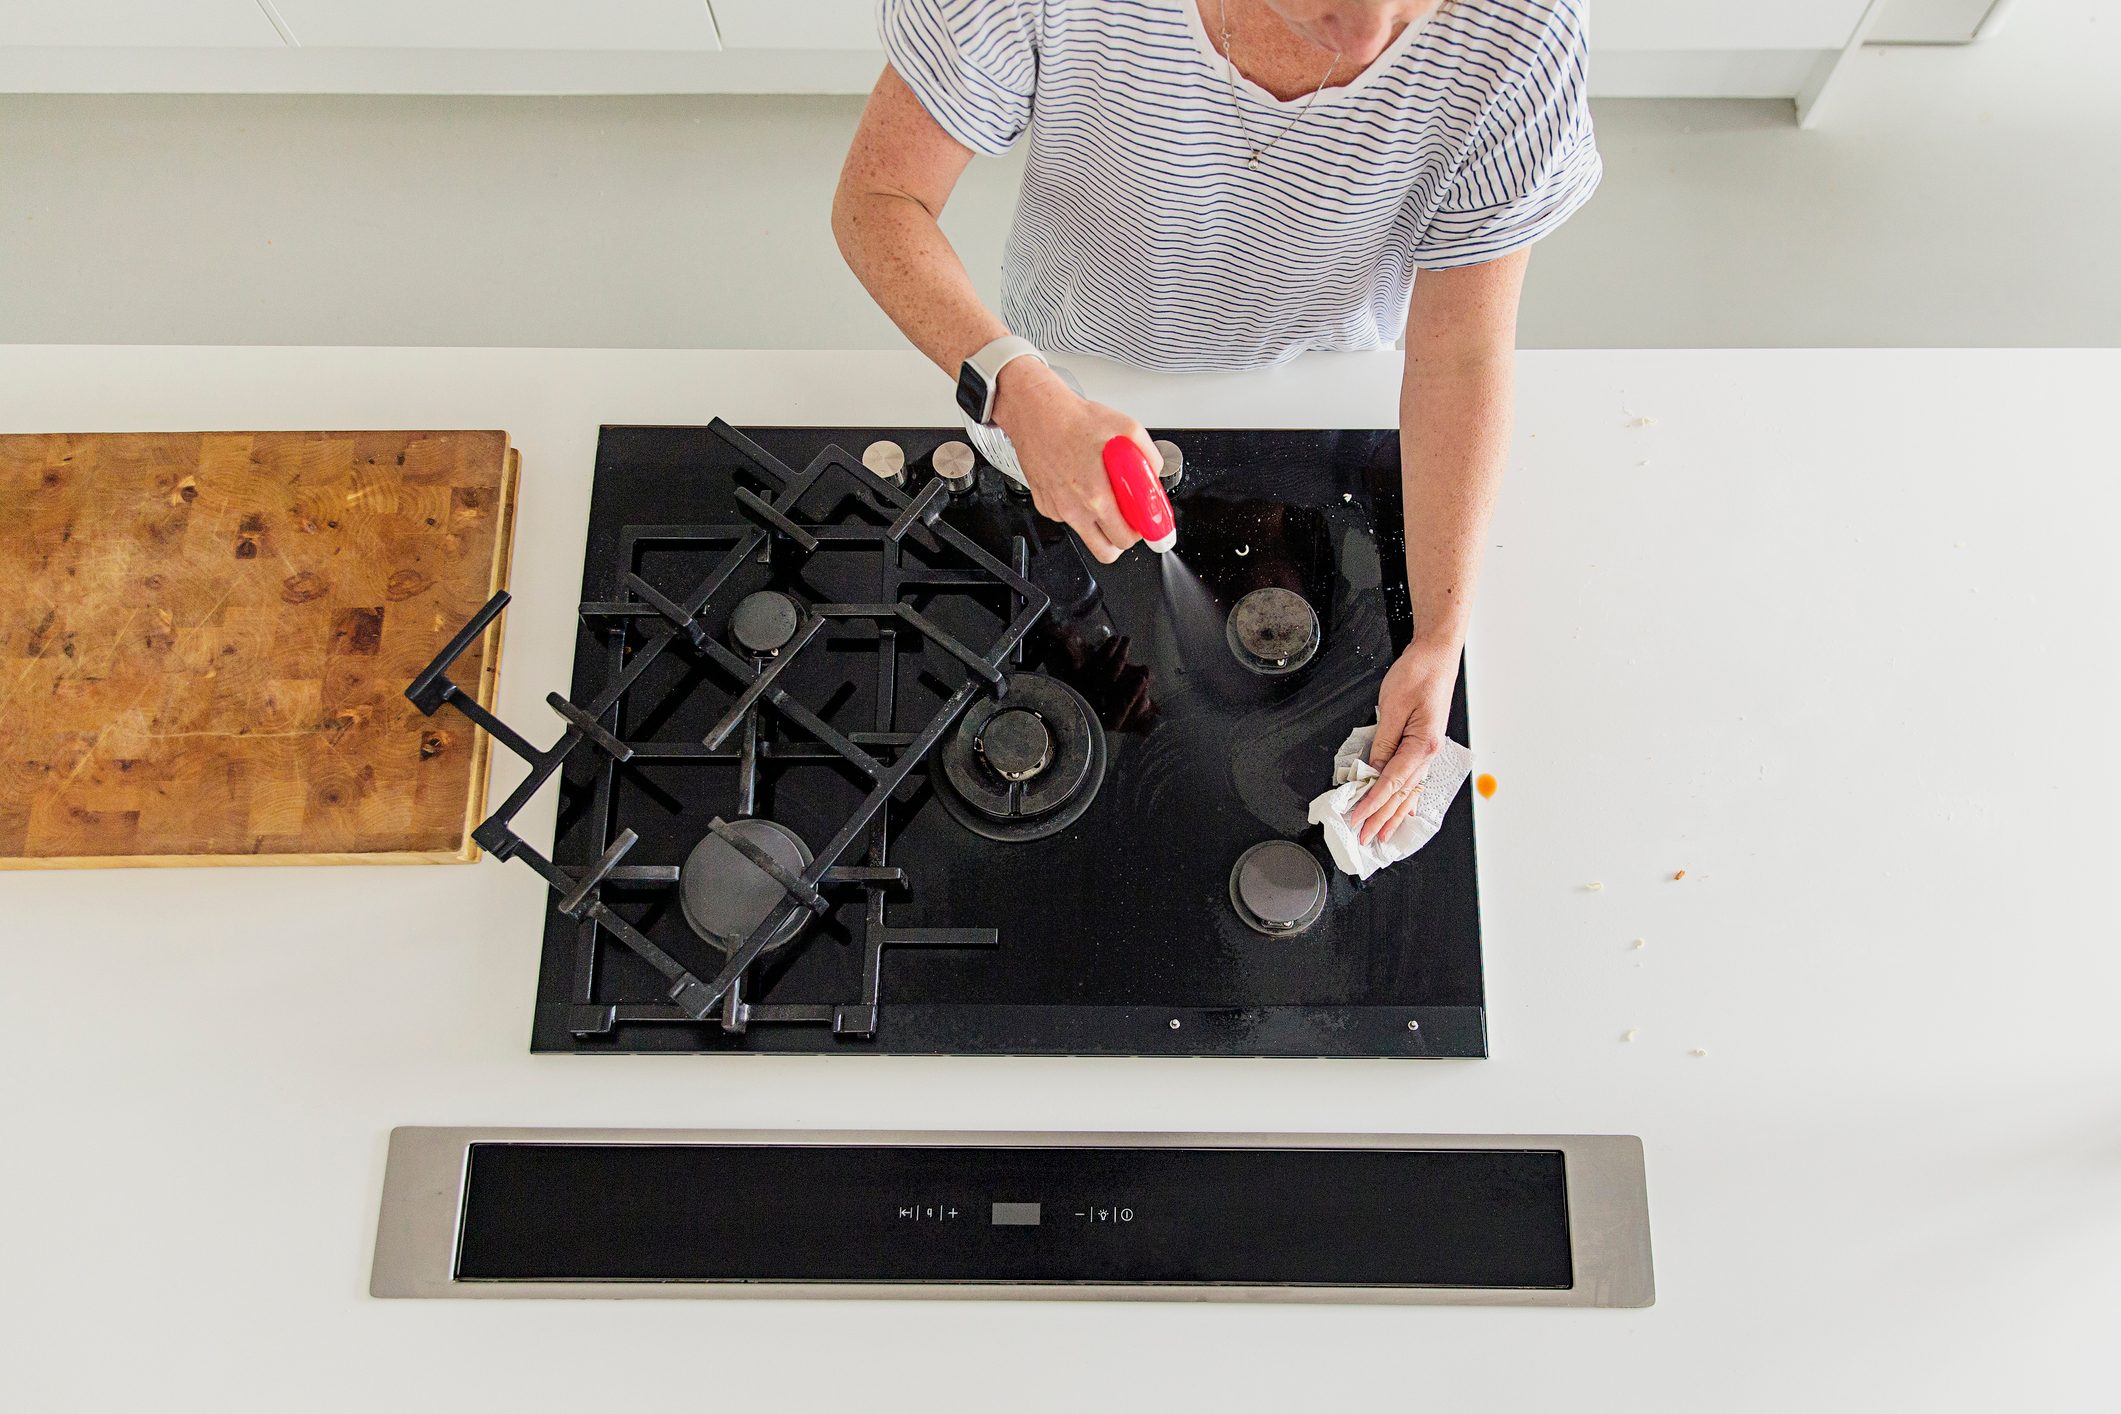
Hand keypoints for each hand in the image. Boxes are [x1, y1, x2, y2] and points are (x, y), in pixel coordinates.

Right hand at [991, 359, 1161, 563]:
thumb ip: (1148, 455)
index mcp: (1096, 496)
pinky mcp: (1045, 504)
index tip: (1143, 525)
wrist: (1037, 413)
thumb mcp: (1126, 428)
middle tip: (1125, 518)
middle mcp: (1075, 509)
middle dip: (1120, 538)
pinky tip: (1078, 483)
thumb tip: (1155, 471)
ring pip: (1085, 534)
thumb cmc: (1074, 419)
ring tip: (1101, 495)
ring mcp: (1058, 509)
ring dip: (1098, 523)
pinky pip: (1067, 517)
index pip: (1124, 539)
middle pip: (1105, 552)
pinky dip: (1077, 507)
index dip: (1139, 534)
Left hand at [1346, 644, 1457, 846]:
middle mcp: (1428, 752)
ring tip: (1382, 834)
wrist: (1436, 655)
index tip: (1357, 819)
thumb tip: (1372, 771)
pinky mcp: (1424, 744)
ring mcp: (1428, 750)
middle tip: (1364, 837)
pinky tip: (1400, 809)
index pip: (1391, 782)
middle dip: (1381, 817)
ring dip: (1393, 813)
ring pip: (1409, 790)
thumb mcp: (1393, 707)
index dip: (1372, 804)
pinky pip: (1412, 778)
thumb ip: (1382, 743)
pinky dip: (1404, 797)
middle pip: (1401, 793)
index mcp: (1422, 745)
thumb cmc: (1418, 673)